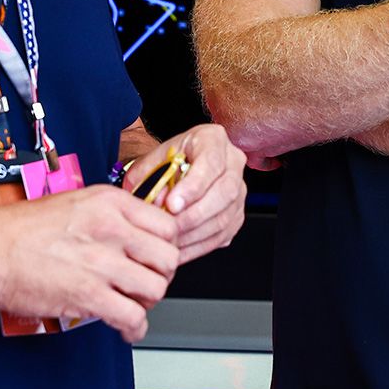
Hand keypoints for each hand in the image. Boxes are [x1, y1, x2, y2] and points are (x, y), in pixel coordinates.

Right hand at [0, 185, 180, 342]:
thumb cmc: (19, 230)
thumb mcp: (75, 203)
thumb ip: (109, 216)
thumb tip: (133, 234)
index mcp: (110, 203)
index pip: (168, 226)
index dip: (165, 247)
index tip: (155, 258)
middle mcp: (112, 229)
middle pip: (168, 258)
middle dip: (160, 276)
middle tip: (146, 283)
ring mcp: (102, 263)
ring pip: (155, 289)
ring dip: (147, 302)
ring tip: (132, 304)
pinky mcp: (89, 295)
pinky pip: (132, 317)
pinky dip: (134, 328)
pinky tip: (126, 328)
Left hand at [157, 123, 248, 263]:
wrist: (177, 167)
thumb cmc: (166, 161)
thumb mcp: (151, 160)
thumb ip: (148, 177)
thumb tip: (154, 201)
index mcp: (212, 139)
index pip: (210, 162)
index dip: (193, 186)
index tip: (172, 204)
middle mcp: (232, 162)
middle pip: (225, 191)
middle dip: (194, 214)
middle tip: (170, 227)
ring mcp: (239, 189)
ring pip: (225, 216)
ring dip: (195, 234)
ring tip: (171, 241)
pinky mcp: (237, 213)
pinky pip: (223, 234)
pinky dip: (200, 246)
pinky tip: (179, 249)